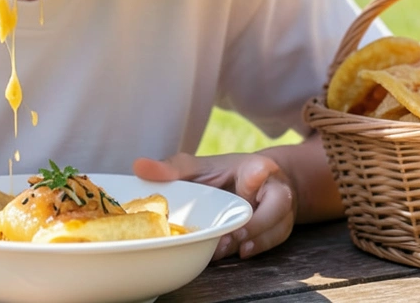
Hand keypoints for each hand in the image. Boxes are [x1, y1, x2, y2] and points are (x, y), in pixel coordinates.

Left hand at [134, 152, 294, 260]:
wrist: (256, 186)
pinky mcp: (281, 227)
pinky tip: (236, 252)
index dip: (257, 173)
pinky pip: (274, 240)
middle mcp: (273, 187)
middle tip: (230, 235)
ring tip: (224, 248)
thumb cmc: (223, 177)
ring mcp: (281, 209)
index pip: (261, 167)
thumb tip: (138, 167)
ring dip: (252, 239)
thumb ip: (173, 169)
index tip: (252, 175)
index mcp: (253, 166)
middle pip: (276, 203)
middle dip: (254, 222)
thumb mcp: (199, 168)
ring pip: (276, 226)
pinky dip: (256, 247)